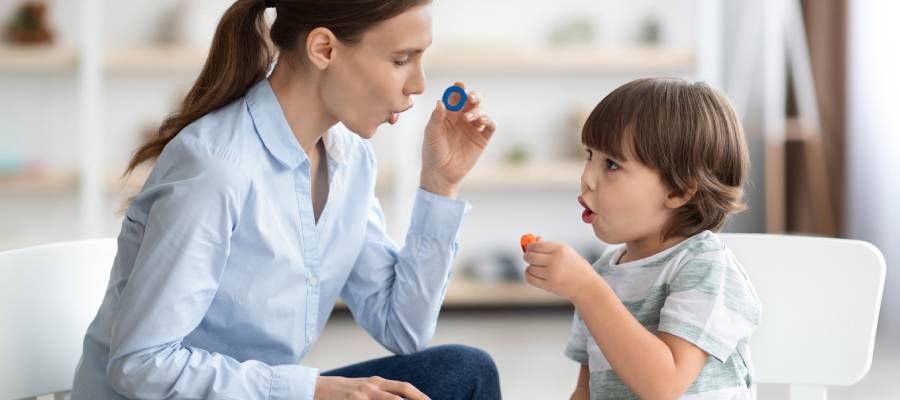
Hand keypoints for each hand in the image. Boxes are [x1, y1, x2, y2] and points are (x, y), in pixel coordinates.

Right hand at [314, 376, 428, 399]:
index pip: (404, 388)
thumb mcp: (363, 388)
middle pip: (400, 396)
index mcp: (376, 383)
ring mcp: (361, 396)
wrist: (314, 388)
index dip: (420, 396)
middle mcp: (371, 387)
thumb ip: (380, 393)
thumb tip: (399, 397)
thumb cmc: (341, 392)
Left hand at [420, 82, 495, 197]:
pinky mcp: (482, 139)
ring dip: (478, 110)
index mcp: (449, 114)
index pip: (456, 97)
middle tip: (471, 97)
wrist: (441, 174)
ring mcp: (473, 128)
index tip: (460, 86)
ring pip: (482, 111)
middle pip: (473, 101)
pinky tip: (482, 121)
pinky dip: (489, 120)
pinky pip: (490, 126)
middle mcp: (462, 118)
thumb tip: (441, 101)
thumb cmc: (432, 152)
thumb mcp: (431, 134)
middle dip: (474, 96)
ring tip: (469, 118)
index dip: (459, 89)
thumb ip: (436, 118)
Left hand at [523, 239, 598, 301]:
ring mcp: (552, 274)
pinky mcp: (549, 285)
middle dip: (527, 256)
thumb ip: (549, 246)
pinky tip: (533, 273)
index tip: (530, 248)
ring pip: (530, 268)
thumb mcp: (566, 252)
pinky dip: (529, 275)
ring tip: (536, 267)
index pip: (536, 245)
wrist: (586, 285)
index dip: (530, 246)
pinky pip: (530, 279)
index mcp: (560, 249)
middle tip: (528, 257)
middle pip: (530, 256)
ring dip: (530, 267)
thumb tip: (534, 239)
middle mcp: (555, 261)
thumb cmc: (575, 266)